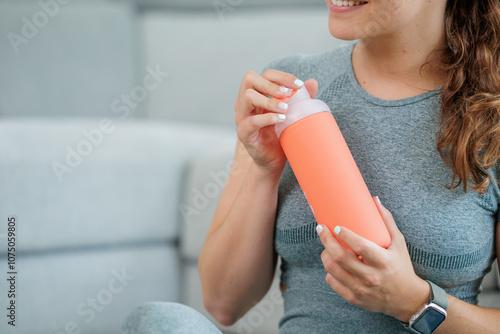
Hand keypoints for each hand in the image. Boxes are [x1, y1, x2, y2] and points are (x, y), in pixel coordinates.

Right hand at [234, 70, 317, 174]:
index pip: (264, 75)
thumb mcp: (292, 113)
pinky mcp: (243, 133)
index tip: (298, 85)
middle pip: (250, 79)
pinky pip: (252, 121)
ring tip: (286, 109)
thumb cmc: (280, 135)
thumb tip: (312, 82)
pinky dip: (268, 118)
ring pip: (248, 97)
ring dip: (270, 101)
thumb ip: (300, 98)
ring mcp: (241, 117)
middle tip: (288, 93)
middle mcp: (244, 103)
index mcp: (256, 95)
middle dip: (272, 84)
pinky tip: (281, 120)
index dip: (281, 76)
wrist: (273, 161)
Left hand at [317, 196, 429, 321]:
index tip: (336, 226)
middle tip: (320, 229)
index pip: (361, 246)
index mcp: (383, 261)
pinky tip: (331, 263)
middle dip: (326, 240)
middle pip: (341, 257)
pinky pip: (333, 283)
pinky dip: (329, 271)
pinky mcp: (355, 299)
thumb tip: (375, 200)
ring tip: (325, 246)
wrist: (406, 299)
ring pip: (333, 270)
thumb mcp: (399, 243)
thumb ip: (387, 221)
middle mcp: (372, 277)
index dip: (346, 235)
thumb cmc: (401, 267)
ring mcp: (362, 289)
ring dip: (325, 255)